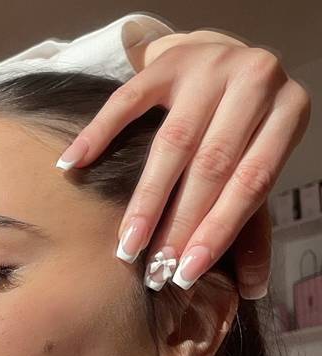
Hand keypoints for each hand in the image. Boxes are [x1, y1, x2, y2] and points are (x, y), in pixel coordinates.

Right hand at [58, 29, 310, 297]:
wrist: (220, 64)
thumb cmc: (240, 129)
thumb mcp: (256, 167)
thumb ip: (253, 225)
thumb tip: (251, 289)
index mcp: (287, 112)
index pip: (252, 182)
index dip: (218, 230)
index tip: (186, 272)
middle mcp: (254, 81)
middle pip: (212, 165)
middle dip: (181, 223)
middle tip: (155, 267)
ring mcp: (207, 66)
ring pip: (174, 142)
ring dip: (147, 200)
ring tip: (127, 243)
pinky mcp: (165, 62)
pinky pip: (126, 100)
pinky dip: (98, 134)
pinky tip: (72, 164)